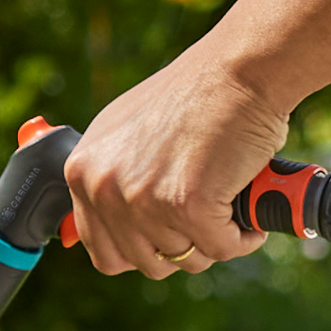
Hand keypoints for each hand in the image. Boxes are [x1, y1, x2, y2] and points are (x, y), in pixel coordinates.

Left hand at [65, 51, 292, 278]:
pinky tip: (247, 214)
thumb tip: (114, 224)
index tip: (167, 237)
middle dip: (181, 248)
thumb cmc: (195, 96)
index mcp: (83, 172)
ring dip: (212, 241)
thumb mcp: (129, 133)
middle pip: (145, 263)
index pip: (104, 253)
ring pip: (184, 259)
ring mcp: (143, 199)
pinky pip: (220, 249)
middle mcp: (104, 187)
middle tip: (203, 219)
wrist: (240, 68)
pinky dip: (241, 238)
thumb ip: (113, 179)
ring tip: (225, 204)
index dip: (142, 251)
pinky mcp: (187, 205)